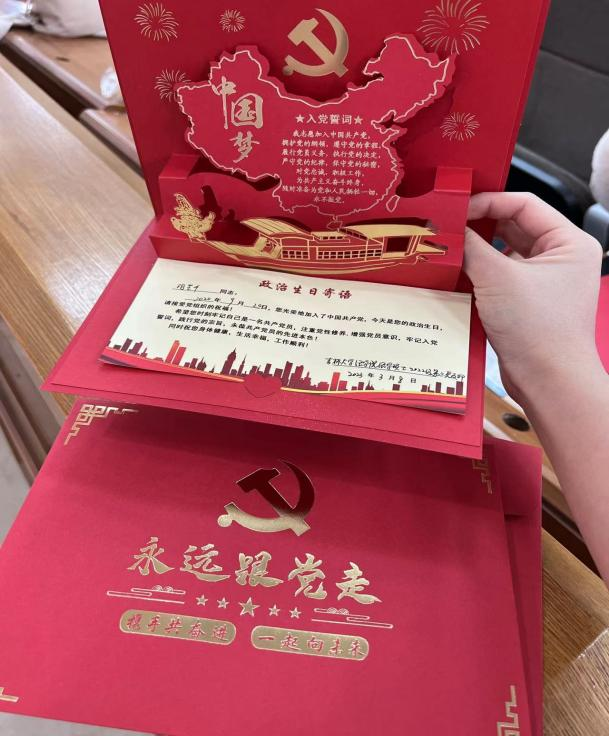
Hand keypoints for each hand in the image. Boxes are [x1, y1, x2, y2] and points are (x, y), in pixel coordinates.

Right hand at [464, 192, 602, 403]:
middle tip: (447, 226)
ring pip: (503, 252)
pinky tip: (456, 274)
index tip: (457, 208)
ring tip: (449, 249)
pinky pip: (498, 276)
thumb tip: (448, 227)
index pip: (524, 204)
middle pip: (512, 226)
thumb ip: (470, 247)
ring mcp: (543, 281)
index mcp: (568, 243)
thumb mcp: (498, 279)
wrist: (547, 381)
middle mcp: (560, 258)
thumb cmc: (540, 332)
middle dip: (479, 226)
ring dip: (476, 251)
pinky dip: (478, 273)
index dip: (488, 202)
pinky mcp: (526, 301)